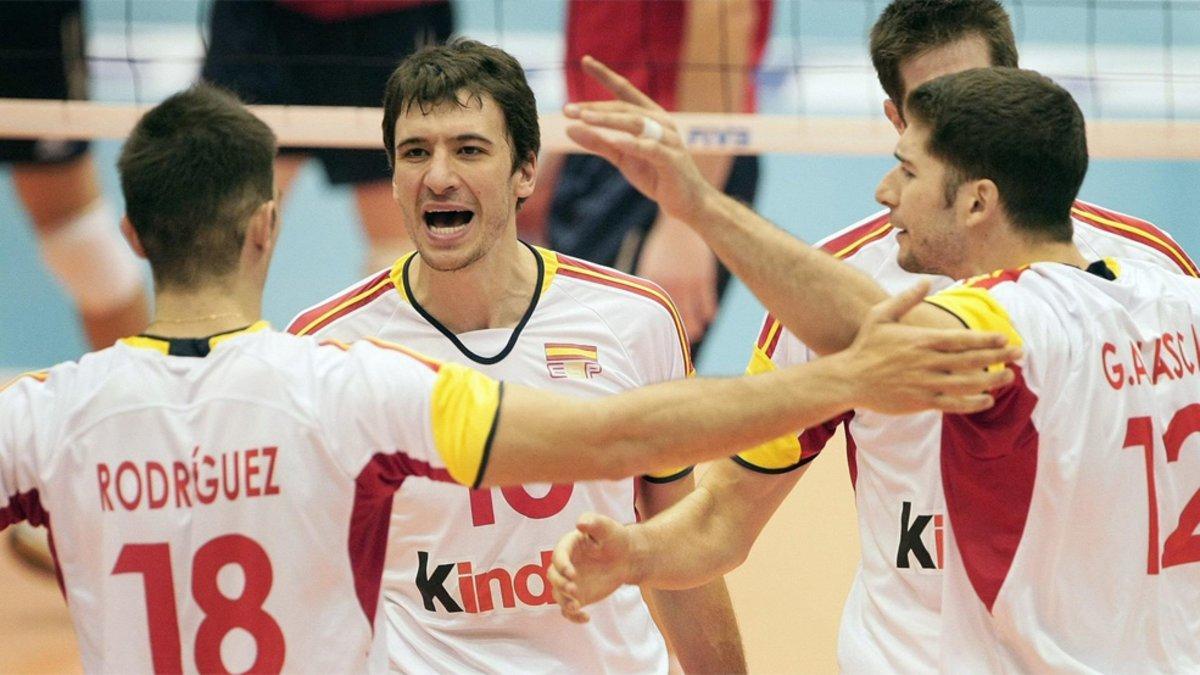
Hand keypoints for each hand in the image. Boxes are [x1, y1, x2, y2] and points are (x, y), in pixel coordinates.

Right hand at [548, 513, 636, 623]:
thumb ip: (594, 522)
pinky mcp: (576, 596)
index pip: (558, 556)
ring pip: (557, 594)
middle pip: (553, 577)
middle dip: (561, 585)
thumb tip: (580, 524)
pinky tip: (586, 618)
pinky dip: (573, 616)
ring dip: (564, 602)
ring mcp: (568, 582)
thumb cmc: (615, 538)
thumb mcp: (607, 527)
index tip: (572, 573)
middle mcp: (564, 565)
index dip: (562, 565)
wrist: (626, 558)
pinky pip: (568, 609)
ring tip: (576, 607)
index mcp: (568, 546)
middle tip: (575, 591)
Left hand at [563, 56, 714, 222]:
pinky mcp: (673, 160)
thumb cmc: (655, 176)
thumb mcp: (622, 158)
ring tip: (584, 118)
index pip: (625, 91)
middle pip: (624, 108)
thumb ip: (598, 142)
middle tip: (568, 110)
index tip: (585, 60)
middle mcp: (660, 122)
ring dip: (608, 120)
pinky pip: (652, 149)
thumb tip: (569, 128)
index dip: (606, 75)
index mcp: (649, 117)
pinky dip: (634, 145)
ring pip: (636, 123)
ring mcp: (669, 140)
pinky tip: (617, 142)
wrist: (687, 203)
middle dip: (595, 107)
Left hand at [637, 217, 717, 341]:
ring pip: (695, 317)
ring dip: (696, 327)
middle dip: (681, 333)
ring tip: (697, 332)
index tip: (662, 340)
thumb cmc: (663, 246)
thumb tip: (645, 307)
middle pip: (677, 320)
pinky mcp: (705, 278)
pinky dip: (709, 314)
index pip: (657, 314)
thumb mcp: (650, 265)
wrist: (683, 224)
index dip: (661, 329)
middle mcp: (671, 285)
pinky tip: (708, 318)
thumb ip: (649, 285)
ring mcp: (689, 283)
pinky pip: (708, 305)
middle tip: (682, 343)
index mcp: (654, 283)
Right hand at [836, 282, 1020, 414]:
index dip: (987, 339)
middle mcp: (928, 362)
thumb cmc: (865, 346)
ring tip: (1008, 377)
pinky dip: (973, 402)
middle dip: (999, 356)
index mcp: (922, 340)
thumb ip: (905, 299)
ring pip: (968, 383)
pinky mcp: (921, 402)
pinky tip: (987, 400)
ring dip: (992, 380)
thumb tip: (926, 282)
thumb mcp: (880, 315)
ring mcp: (926, 383)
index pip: (963, 339)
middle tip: (1019, 354)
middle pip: (972, 360)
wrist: (848, 379)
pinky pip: (954, 404)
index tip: (1005, 338)